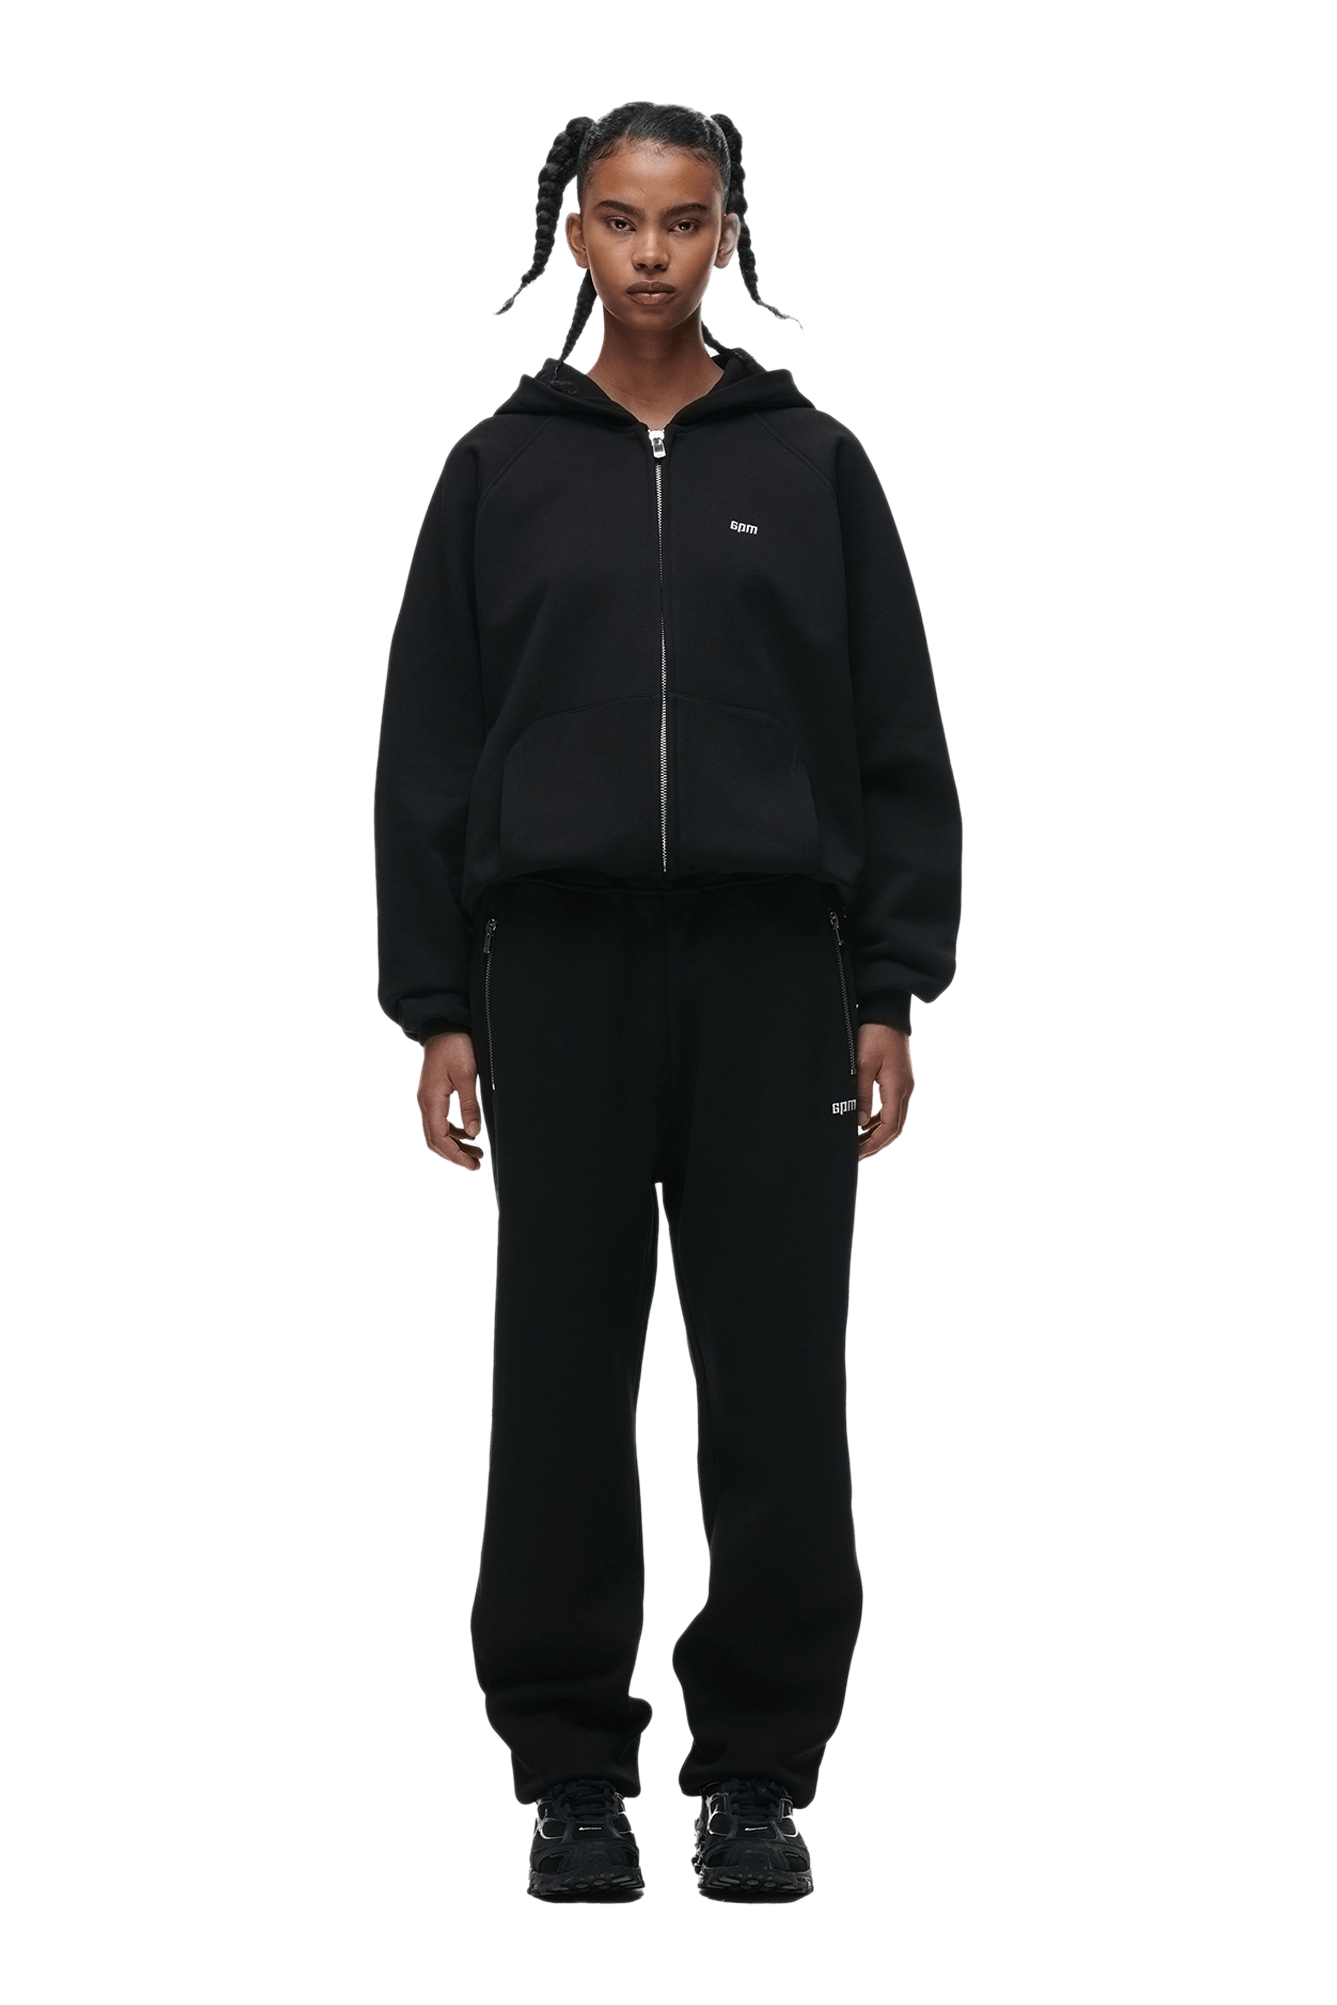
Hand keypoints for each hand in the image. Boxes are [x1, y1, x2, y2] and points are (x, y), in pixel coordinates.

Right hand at [415, 1030, 484, 1171]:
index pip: (439, 1139)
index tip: (473, 1165)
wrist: (443, 1026)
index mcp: (430, 1100)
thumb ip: (470, 1105)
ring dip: (455, 1146)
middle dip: (455, 1156)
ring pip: (437, 1133)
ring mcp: (427, 1100)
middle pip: (434, 1141)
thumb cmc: (455, 1047)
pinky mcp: (433, 1096)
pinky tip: (469, 1135)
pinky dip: (454, 1133)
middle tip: (477, 1165)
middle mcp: (425, 1103)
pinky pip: (440, 1122)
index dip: (456, 1156)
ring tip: (477, 1154)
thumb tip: (474, 1135)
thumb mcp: (466, 1075)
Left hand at [856, 1022, 915, 1162]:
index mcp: (898, 1088)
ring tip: (857, 1144)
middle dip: (876, 1145)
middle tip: (855, 1156)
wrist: (887, 1011)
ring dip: (878, 1134)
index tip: (857, 1155)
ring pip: (894, 1120)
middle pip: (895, 1128)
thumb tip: (859, 1124)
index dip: (874, 1145)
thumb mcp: (863, 1064)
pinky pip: (892, 1108)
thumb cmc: (873, 1034)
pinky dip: (880, 1120)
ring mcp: (905, 1086)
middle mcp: (906, 1090)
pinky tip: (865, 1125)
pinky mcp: (900, 1080)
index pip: (890, 1128)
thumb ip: (861, 1095)